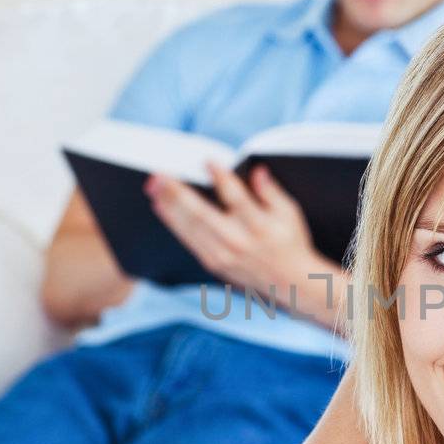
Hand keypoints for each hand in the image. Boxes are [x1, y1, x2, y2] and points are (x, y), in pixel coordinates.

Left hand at [144, 160, 316, 294]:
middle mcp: (238, 241)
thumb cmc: (290, 242)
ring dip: (168, 205)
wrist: (289, 282)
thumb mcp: (289, 213)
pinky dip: (173, 223)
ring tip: (153, 186)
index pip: (236, 197)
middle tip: (160, 175)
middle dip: (178, 192)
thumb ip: (271, 191)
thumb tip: (257, 171)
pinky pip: (188, 240)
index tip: (208, 161)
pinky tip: (161, 208)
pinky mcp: (214, 263)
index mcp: (259, 226)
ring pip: (189, 227)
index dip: (220, 178)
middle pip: (202, 213)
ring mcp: (223, 254)